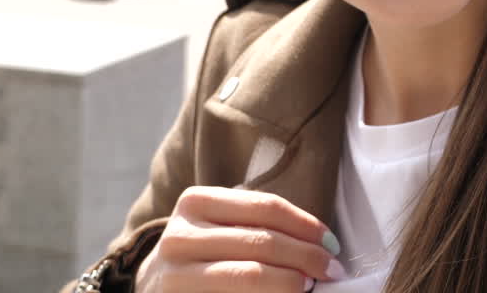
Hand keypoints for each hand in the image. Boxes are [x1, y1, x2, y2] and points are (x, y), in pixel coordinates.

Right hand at [134, 186, 342, 291]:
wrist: (153, 287)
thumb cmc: (202, 254)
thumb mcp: (221, 227)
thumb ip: (259, 227)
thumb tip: (322, 245)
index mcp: (196, 202)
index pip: (266, 207)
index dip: (306, 225)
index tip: (332, 244)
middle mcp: (179, 236)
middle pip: (261, 242)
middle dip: (306, 257)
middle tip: (333, 270)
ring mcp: (174, 274)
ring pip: (250, 276)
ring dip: (290, 282)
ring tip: (312, 287)